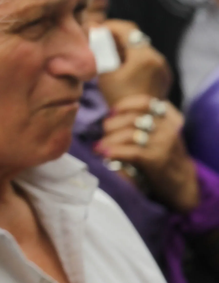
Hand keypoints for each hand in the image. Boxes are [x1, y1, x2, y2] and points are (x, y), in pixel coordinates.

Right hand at [96, 20, 171, 104]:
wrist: (140, 120)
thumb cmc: (118, 97)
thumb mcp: (105, 73)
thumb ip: (101, 50)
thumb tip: (93, 30)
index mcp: (143, 56)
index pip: (127, 29)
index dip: (110, 25)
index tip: (96, 28)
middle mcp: (157, 58)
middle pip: (136, 37)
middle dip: (117, 35)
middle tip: (100, 39)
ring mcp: (163, 66)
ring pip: (142, 47)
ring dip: (126, 46)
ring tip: (109, 53)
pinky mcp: (164, 74)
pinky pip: (148, 58)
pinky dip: (134, 56)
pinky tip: (122, 65)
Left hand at [97, 94, 199, 213]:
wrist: (182, 181)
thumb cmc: (163, 154)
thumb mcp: (160, 132)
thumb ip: (142, 120)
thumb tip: (110, 115)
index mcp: (169, 117)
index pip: (146, 102)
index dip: (125, 104)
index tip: (113, 111)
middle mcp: (168, 128)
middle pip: (131, 119)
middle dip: (112, 125)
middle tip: (104, 133)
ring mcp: (164, 143)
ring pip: (128, 134)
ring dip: (109, 139)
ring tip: (100, 146)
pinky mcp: (157, 159)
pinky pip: (130, 151)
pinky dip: (113, 151)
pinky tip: (104, 153)